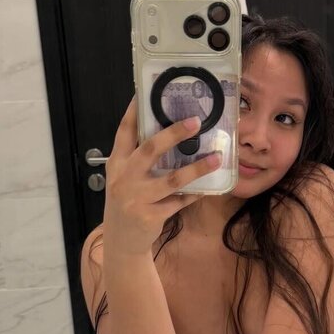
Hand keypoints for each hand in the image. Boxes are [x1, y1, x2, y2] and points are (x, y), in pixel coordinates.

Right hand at [103, 99, 221, 255]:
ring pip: (172, 179)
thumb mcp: (124, 177)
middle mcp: (124, 178)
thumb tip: (169, 132)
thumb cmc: (128, 201)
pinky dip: (195, 193)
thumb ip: (138, 158)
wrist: (122, 241)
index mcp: (117, 163)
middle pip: (150, 149)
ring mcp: (137, 198)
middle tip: (196, 121)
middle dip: (173, 134)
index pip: (124, 132)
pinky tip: (208, 187)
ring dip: (197, 168)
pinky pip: (180, 201)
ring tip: (217, 158)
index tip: (145, 92)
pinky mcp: (151, 216)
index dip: (135, 112)